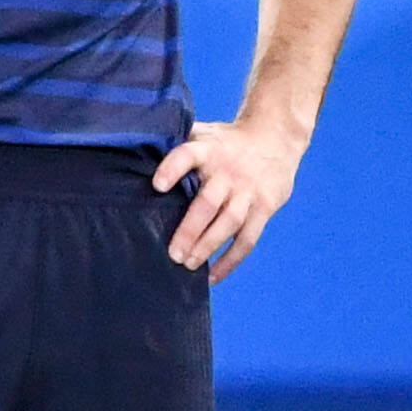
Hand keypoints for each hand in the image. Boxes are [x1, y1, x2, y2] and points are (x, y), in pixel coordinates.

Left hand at [155, 116, 303, 281]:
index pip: (188, 155)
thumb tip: (136, 159)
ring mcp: (248, 191)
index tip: (157, 186)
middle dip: (189, 229)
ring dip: (208, 246)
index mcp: (208, 149)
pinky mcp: (264, 207)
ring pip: (229, 222)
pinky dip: (231, 260)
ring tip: (189, 265)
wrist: (275, 136)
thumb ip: (176, 145)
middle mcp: (228, 171)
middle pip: (208, 201)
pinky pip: (248, 238)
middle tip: (173, 253)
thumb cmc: (226, 142)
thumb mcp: (204, 134)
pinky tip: (213, 276)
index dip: (172, 169)